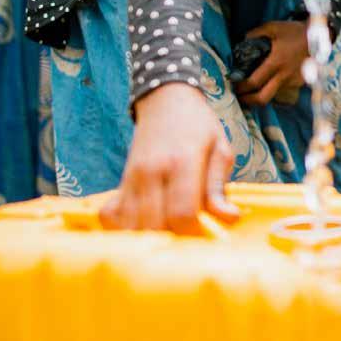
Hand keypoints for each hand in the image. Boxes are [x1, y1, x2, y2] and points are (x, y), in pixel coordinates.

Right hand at [99, 83, 238, 232]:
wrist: (166, 100)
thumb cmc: (199, 126)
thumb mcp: (220, 148)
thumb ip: (219, 186)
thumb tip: (229, 218)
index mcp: (182, 162)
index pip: (181, 213)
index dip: (194, 232)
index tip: (206, 232)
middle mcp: (152, 171)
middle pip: (155, 226)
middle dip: (174, 240)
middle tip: (190, 236)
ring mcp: (132, 177)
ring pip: (131, 226)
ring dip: (151, 238)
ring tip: (171, 233)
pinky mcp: (121, 181)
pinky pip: (112, 216)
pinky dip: (125, 228)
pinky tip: (145, 225)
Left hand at [234, 20, 308, 106]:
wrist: (320, 36)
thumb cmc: (294, 31)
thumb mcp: (273, 27)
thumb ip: (255, 34)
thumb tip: (242, 41)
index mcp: (276, 62)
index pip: (254, 82)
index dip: (241, 87)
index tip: (233, 85)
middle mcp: (284, 75)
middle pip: (263, 98)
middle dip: (248, 101)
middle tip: (239, 97)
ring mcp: (293, 81)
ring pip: (273, 95)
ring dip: (261, 94)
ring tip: (252, 90)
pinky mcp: (299, 82)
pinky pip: (283, 88)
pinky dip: (274, 87)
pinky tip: (270, 80)